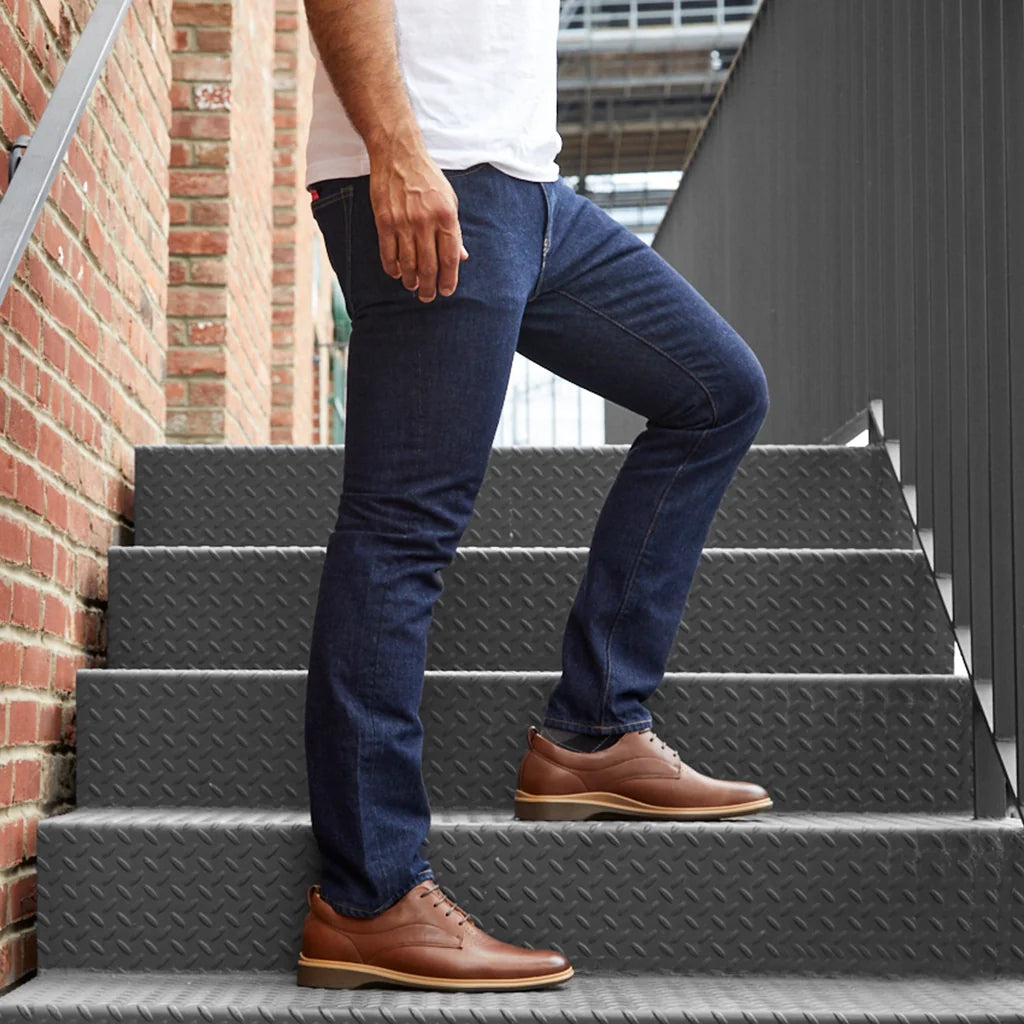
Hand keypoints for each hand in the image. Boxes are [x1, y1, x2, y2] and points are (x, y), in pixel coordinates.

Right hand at [368, 147, 469, 302]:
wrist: (398, 155)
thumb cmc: (428, 179)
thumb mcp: (449, 201)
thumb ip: (454, 230)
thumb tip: (462, 257)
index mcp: (446, 217)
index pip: (450, 258)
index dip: (449, 279)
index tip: (446, 291)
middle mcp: (425, 221)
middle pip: (429, 266)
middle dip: (429, 287)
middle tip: (428, 297)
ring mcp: (403, 222)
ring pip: (407, 263)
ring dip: (411, 280)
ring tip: (413, 287)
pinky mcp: (384, 221)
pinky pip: (388, 253)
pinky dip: (392, 268)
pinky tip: (396, 273)